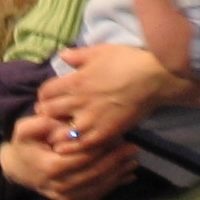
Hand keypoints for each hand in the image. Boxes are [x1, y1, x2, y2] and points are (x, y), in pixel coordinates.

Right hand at [0, 115, 138, 199]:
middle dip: (115, 161)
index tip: (118, 137)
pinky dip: (113, 187)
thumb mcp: (24, 128)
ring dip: (118, 174)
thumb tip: (60, 125)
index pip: (82, 158)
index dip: (101, 148)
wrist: (17, 169)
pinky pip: (95, 196)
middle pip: (94, 173)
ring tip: (134, 161)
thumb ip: (41, 123)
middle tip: (133, 148)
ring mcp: (65, 198)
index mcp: (50, 167)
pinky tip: (127, 177)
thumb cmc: (24, 145)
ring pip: (97, 187)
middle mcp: (59, 186)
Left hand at [34, 42, 182, 145]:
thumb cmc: (127, 61)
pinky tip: (73, 147)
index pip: (45, 92)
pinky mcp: (105, 134)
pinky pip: (82, 147)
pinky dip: (74, 148)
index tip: (49, 98)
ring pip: (60, 133)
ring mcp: (91, 120)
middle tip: (52, 116)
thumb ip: (77, 56)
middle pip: (48, 113)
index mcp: (75, 82)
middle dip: (47, 113)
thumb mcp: (99, 51)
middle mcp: (78, 102)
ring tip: (61, 132)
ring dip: (57, 133)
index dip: (45, 95)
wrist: (154, 78)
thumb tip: (61, 55)